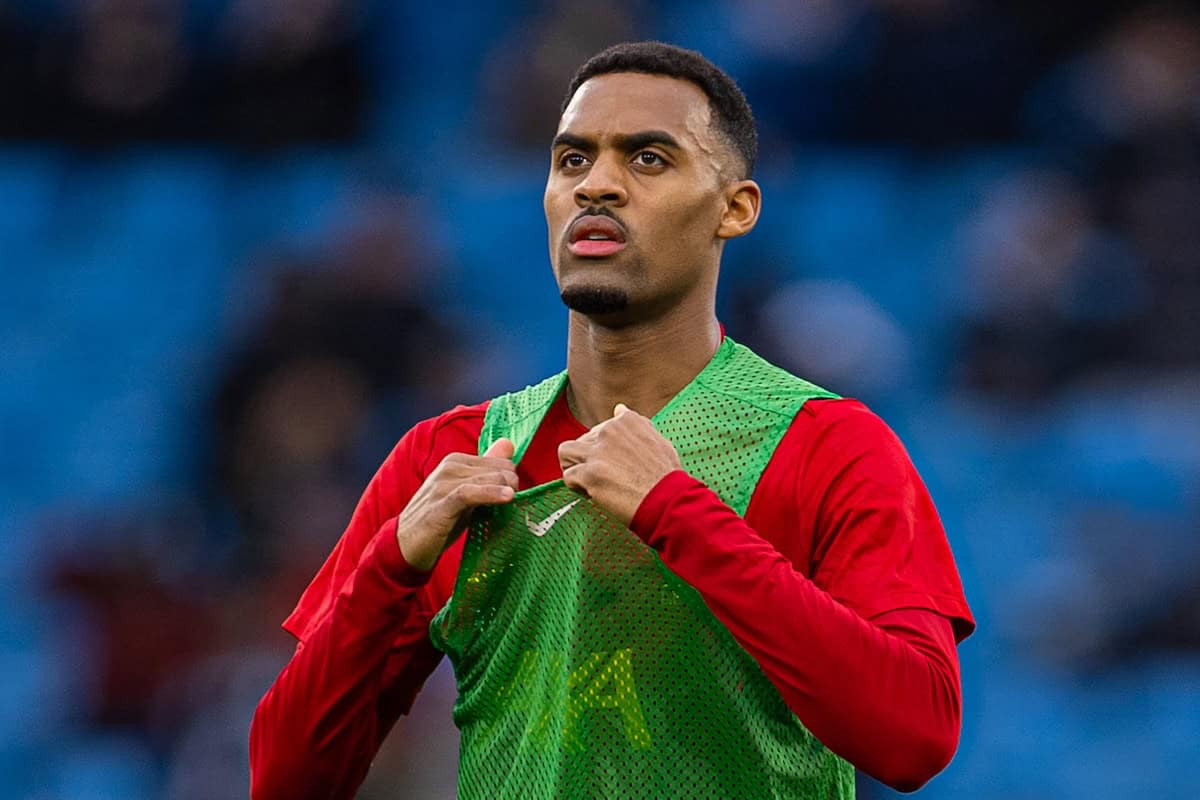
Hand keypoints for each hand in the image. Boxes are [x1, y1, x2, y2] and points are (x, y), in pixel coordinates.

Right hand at [396, 439, 517, 571]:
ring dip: (506, 488)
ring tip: (515, 499)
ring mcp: (444, 483)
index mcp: (457, 460)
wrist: (407, 543)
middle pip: (497, 468)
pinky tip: (507, 498)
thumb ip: (487, 469)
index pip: (500, 461)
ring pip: (487, 478)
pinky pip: (470, 493)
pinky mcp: (442, 502)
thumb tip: (508, 443)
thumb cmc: (442, 518)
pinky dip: (491, 493)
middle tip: (515, 503)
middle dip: (511, 484)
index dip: (512, 478)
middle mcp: (450, 466)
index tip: (516, 495)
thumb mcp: (467, 493)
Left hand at [558, 404, 682, 525]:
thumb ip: (637, 424)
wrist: (667, 500)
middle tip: (604, 477)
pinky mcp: (590, 473)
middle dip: (589, 459)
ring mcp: (598, 451)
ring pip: (566, 451)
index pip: (601, 428)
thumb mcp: (658, 440)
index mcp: (626, 421)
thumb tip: (620, 409)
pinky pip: (568, 476)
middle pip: (583, 440)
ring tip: (584, 479)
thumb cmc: (666, 476)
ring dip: (572, 465)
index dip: (605, 448)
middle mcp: (609, 431)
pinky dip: (576, 487)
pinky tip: (591, 494)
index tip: (615, 463)